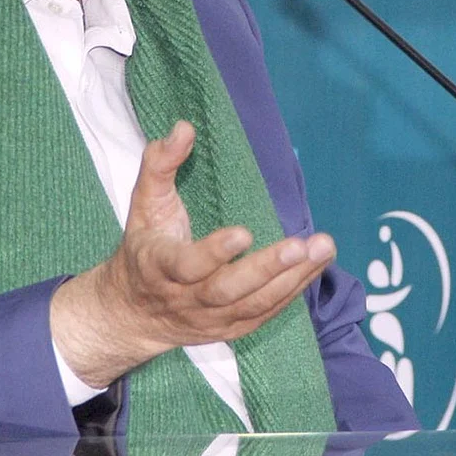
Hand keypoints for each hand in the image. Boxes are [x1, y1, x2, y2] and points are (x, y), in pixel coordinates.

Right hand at [50, 120, 334, 387]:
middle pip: (227, 290)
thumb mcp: (143, 203)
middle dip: (265, 269)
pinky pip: (265, 312)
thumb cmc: (144, 246)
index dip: (214, 253)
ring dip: (291, 278)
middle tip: (300, 245)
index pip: (187, 265)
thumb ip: (160, 164)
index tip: (244, 232)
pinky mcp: (231, 328)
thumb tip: (184, 128)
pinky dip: (293, 290)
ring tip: (322, 248)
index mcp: (159, 267)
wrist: (133, 313)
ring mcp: (210, 319)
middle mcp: (185, 299)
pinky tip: (316, 265)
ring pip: (253, 304)